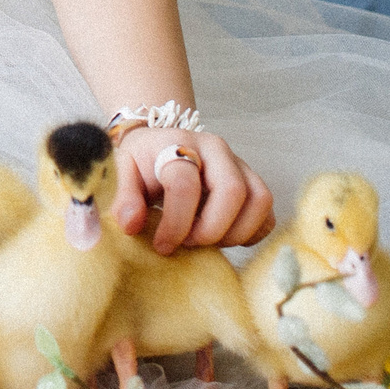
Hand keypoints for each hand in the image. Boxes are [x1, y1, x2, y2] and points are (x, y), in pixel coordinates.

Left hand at [112, 125, 273, 252]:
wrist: (159, 143)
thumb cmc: (141, 162)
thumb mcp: (121, 173)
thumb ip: (123, 198)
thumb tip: (131, 225)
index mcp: (178, 143)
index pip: (185, 183)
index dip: (175, 222)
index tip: (162, 245)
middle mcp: (215, 150)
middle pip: (232, 191)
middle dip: (211, 230)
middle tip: (188, 243)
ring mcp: (239, 164)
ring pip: (259, 200)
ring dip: (234, 233)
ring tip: (206, 241)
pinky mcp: (253, 182)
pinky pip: (267, 213)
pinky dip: (250, 233)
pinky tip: (223, 237)